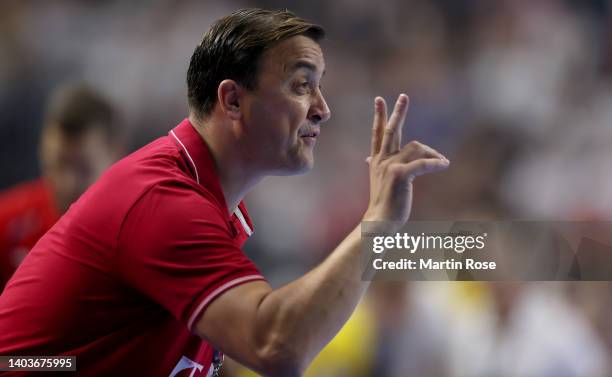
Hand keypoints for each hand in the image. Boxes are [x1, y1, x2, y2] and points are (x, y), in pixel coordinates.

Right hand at [363, 94, 448, 225]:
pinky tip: (445, 165)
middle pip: (390, 130)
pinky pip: (424, 163)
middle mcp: (381, 160)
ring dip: (432, 153)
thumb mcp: (378, 180)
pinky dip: (436, 163)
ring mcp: (390, 166)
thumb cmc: (384, 203)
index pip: (377, 133)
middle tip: (403, 96)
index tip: (380, 99)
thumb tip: (368, 159)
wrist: (380, 221)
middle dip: (398, 112)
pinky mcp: (401, 174)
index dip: (379, 115)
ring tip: (442, 161)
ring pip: (416, 147)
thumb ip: (376, 166)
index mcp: (377, 161)